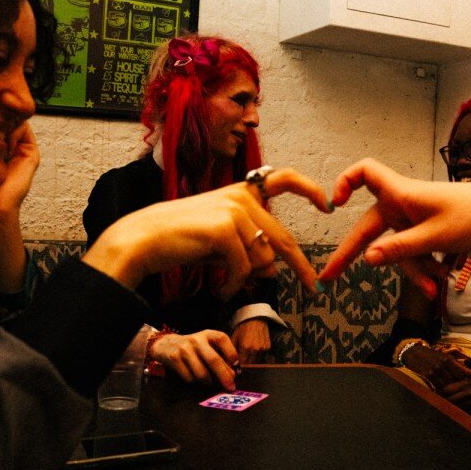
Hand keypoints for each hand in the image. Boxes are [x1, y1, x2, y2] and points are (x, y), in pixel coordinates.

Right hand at [83, 168, 330, 296]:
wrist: (144, 239)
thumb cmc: (180, 238)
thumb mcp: (221, 238)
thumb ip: (249, 245)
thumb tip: (273, 269)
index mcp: (241, 192)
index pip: (283, 179)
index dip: (309, 189)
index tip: (326, 205)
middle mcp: (241, 197)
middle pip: (282, 238)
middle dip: (300, 266)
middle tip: (313, 286)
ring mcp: (234, 212)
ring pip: (263, 259)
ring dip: (247, 281)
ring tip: (228, 287)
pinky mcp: (224, 230)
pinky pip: (244, 269)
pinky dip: (234, 286)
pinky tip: (222, 290)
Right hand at [150, 329, 239, 386]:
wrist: (166, 344)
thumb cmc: (193, 348)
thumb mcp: (207, 347)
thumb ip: (220, 357)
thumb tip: (232, 375)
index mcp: (207, 334)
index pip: (222, 339)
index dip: (231, 353)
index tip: (237, 367)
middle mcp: (196, 340)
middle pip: (213, 360)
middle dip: (224, 376)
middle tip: (231, 387)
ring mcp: (184, 349)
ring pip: (201, 373)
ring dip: (208, 382)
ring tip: (209, 382)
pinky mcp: (174, 359)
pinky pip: (189, 378)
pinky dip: (195, 383)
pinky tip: (195, 378)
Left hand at [232, 318, 271, 363]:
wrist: (255, 319)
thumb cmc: (243, 328)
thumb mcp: (234, 338)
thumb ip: (231, 351)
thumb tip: (228, 362)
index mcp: (245, 348)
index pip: (241, 364)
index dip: (238, 365)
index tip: (235, 364)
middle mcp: (255, 350)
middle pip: (249, 364)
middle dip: (244, 363)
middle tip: (241, 358)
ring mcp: (262, 349)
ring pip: (256, 361)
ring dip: (251, 360)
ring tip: (247, 352)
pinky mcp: (267, 348)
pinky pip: (261, 356)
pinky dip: (257, 355)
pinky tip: (254, 348)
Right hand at [318, 159, 470, 294]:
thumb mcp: (436, 237)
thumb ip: (401, 249)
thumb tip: (367, 260)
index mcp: (402, 193)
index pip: (365, 172)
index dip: (345, 182)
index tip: (335, 205)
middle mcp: (402, 204)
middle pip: (369, 228)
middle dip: (353, 256)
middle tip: (328, 280)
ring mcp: (412, 219)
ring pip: (395, 249)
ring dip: (412, 271)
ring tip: (432, 290)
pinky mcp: (424, 232)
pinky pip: (413, 253)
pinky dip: (424, 268)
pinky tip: (439, 282)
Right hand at [401, 343, 470, 395]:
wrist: (415, 354)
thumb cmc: (433, 356)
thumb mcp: (447, 359)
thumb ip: (461, 367)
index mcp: (448, 360)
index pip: (460, 376)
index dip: (462, 382)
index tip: (462, 386)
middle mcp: (441, 365)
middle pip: (453, 382)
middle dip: (456, 387)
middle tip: (457, 392)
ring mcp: (433, 371)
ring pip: (445, 386)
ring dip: (448, 391)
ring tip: (450, 394)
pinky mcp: (426, 376)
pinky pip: (436, 387)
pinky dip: (440, 391)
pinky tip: (441, 393)